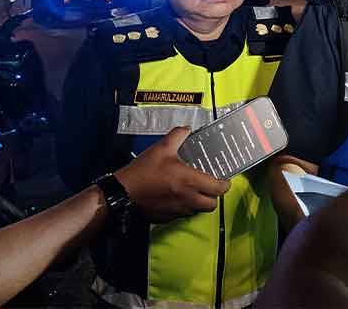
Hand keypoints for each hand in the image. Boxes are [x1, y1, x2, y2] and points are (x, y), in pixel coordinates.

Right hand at [115, 127, 230, 222]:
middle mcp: (187, 199)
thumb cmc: (144, 171)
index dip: (224, 184)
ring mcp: (178, 211)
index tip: (223, 179)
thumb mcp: (161, 148)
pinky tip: (176, 197)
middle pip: (211, 205)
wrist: (123, 193)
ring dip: (199, 202)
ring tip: (193, 191)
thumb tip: (186, 129)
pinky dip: (184, 208)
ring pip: (197, 211)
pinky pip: (182, 215)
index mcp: (190, 182)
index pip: (218, 189)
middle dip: (213, 196)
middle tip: (209, 186)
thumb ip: (177, 136)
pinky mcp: (167, 218)